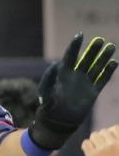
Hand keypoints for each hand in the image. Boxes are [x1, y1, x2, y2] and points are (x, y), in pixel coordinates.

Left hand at [29, 34, 116, 149]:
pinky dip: (108, 72)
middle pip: (86, 59)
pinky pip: (102, 79)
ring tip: (111, 46)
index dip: (75, 46)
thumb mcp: (44, 90)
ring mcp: (85, 83)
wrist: (58, 120)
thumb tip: (55, 64)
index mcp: (63, 74)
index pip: (70, 56)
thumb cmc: (48, 105)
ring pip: (96, 67)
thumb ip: (48, 77)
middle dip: (93, 50)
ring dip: (103, 57)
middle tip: (100, 39)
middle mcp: (75, 76)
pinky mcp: (93, 92)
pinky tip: (114, 62)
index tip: (80, 35)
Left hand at [81, 125, 118, 155]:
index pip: (115, 128)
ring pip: (94, 136)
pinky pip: (86, 143)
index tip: (109, 139)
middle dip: (102, 137)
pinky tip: (90, 152)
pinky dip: (87, 146)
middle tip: (102, 146)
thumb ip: (118, 145)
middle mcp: (114, 145)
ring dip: (94, 141)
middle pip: (103, 132)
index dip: (111, 133)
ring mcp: (103, 150)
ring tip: (96, 149)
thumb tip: (113, 130)